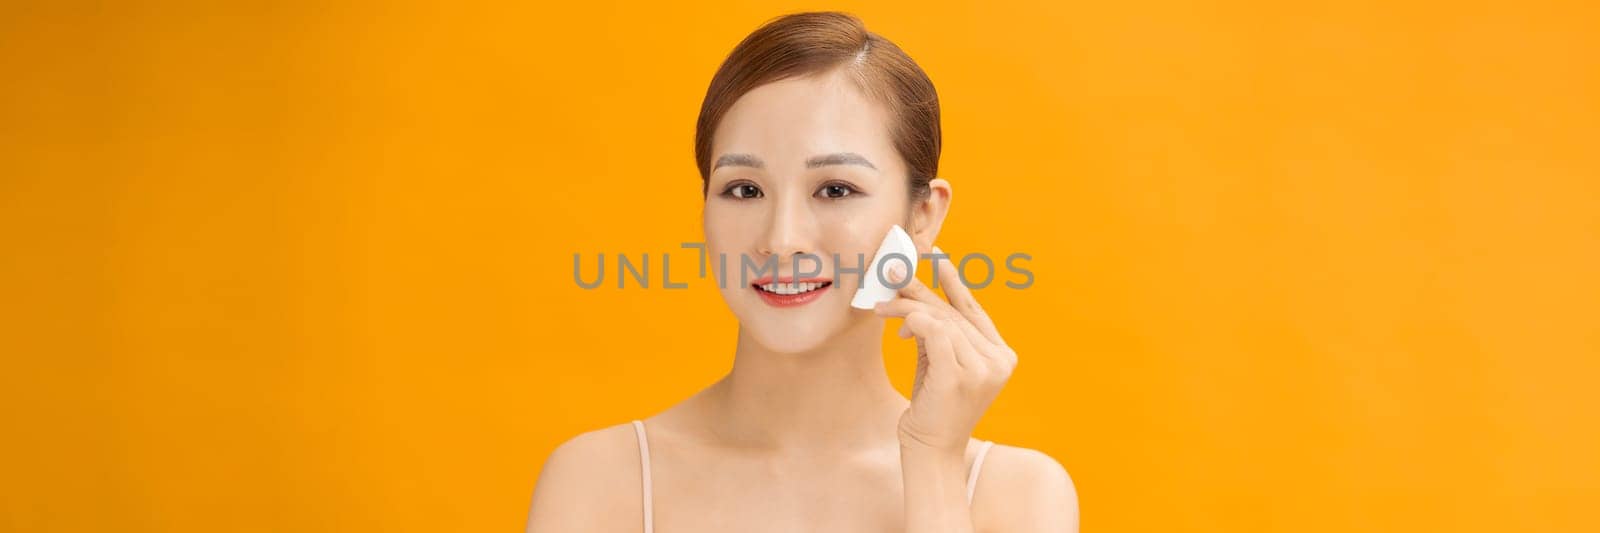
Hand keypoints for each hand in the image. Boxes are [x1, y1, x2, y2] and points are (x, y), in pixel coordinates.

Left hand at [875, 246, 1017, 452]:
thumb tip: (910, 294)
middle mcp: (999, 360)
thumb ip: (936, 331)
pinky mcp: (961, 376)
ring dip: (906, 308)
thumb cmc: (933, 405)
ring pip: (940, 320)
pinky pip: (935, 333)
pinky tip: (898, 325)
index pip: (973, 309)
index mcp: (1001, 355)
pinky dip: (914, 322)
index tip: (934, 255)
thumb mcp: (938, 362)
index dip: (953, 281)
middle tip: (890, 273)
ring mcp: (983, 369)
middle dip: (918, 291)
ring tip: (881, 307)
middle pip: (952, 312)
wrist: (931, 449)